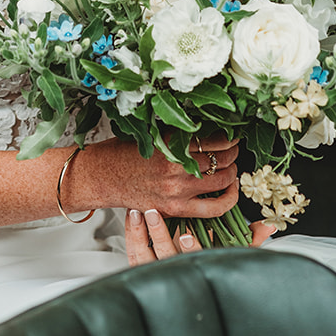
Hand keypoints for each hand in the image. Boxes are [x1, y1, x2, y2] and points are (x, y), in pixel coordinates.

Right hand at [75, 130, 241, 220]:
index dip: (228, 136)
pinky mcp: (176, 209)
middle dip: (233, 152)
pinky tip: (231, 190)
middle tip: (234, 148)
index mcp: (169, 143)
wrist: (102, 177)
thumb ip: (177, 133)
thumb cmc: (122, 153)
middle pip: (221, 158)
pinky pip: (214, 208)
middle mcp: (175, 167)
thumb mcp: (150, 133)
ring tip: (231, 166)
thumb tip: (207, 127)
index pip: (213, 138)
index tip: (231, 134)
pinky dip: (229, 199)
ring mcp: (177, 190)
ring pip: (222, 180)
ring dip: (232, 171)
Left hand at [124, 208, 275, 264]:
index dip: (192, 250)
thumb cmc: (210, 261)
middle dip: (160, 236)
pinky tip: (132, 216)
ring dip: (142, 233)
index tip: (187, 233)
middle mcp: (177, 274)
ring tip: (141, 212)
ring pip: (145, 257)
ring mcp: (157, 273)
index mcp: (200, 269)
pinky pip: (133, 253)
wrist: (182, 290)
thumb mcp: (231, 252)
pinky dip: (131, 234)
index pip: (197, 263)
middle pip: (166, 258)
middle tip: (155, 213)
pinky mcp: (141, 268)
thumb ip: (249, 239)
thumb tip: (269, 225)